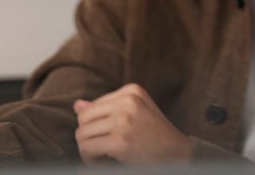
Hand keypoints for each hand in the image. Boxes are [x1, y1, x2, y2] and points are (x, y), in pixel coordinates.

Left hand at [72, 83, 190, 165]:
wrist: (178, 153)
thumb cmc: (155, 134)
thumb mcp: (135, 113)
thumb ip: (107, 108)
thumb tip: (77, 105)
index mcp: (131, 91)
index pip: (91, 107)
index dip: (95, 126)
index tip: (109, 137)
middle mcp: (128, 102)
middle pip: (83, 119)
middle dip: (88, 137)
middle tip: (103, 148)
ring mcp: (124, 121)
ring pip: (81, 134)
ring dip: (88, 149)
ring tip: (104, 155)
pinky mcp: (120, 141)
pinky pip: (86, 149)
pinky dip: (90, 159)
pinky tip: (105, 161)